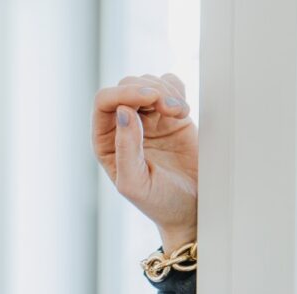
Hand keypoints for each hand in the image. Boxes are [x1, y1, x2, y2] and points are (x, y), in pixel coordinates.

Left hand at [92, 73, 198, 252]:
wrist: (193, 207)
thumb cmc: (160, 202)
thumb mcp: (136, 182)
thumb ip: (126, 149)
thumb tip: (123, 111)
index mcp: (106, 142)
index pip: (104, 102)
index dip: (124, 93)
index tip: (150, 98)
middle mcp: (123, 127)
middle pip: (126, 86)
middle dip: (149, 90)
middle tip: (171, 109)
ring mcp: (147, 119)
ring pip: (147, 82)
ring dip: (166, 91)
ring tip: (180, 114)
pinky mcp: (170, 116)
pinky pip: (169, 86)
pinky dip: (177, 90)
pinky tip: (183, 112)